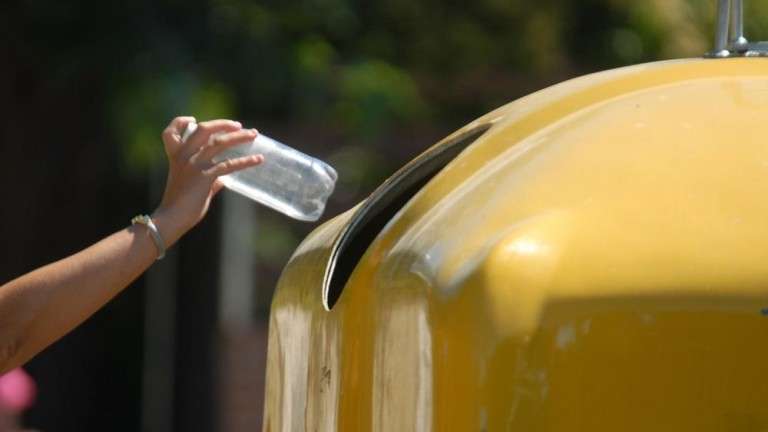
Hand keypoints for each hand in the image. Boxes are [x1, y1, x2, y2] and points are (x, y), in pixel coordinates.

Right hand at [152, 116, 263, 245]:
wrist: (171, 218)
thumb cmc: (180, 204)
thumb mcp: (191, 186)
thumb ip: (208, 180)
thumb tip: (222, 181)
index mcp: (177, 156)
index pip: (172, 131)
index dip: (181, 121)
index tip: (193, 120)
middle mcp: (185, 156)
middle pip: (204, 130)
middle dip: (223, 124)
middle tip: (239, 126)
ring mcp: (195, 165)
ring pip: (219, 143)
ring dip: (239, 137)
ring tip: (254, 135)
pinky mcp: (205, 177)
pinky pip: (229, 165)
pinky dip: (246, 161)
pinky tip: (258, 159)